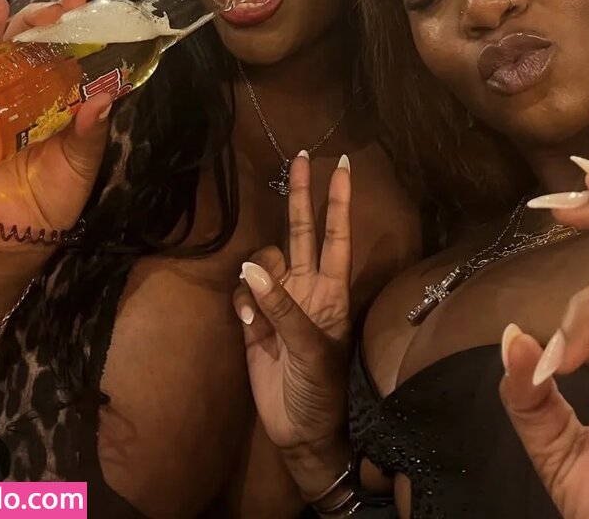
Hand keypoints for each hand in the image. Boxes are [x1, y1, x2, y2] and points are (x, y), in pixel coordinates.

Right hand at [0, 0, 111, 255]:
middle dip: (36, 19)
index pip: (64, 49)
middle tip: (52, 9)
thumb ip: (90, 132)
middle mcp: (23, 88)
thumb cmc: (57, 194)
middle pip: (25, 43)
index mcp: (58, 94)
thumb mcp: (81, 163)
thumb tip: (103, 99)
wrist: (18, 233)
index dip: (70, 22)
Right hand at [233, 153, 352, 490]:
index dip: (339, 201)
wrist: (301, 432)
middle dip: (301, 195)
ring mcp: (280, 301)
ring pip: (264, 262)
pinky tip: (250, 328)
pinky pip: (243, 294)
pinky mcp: (255, 320)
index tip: (344, 165)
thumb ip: (282, 308)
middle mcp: (307, 287)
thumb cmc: (321, 390)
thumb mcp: (311, 349)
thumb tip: (252, 270)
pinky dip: (243, 304)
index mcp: (331, 290)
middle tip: (301, 156)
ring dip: (258, 275)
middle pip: (303, 230)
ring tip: (260, 315)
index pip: (335, 235)